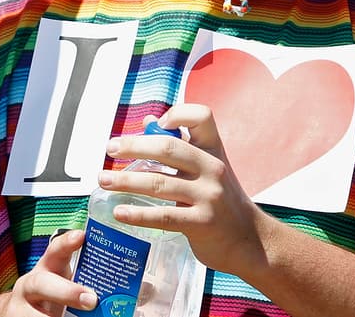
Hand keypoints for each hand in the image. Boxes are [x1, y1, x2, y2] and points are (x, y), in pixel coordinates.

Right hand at [3, 229, 96, 316]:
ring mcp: (20, 307)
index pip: (54, 250)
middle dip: (67, 292)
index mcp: (46, 268)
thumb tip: (140, 290)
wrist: (20, 313)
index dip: (66, 242)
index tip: (82, 236)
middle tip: (92, 299)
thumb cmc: (54, 294)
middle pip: (42, 283)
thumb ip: (89, 280)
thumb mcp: (65, 281)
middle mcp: (30, 285)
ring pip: (34, 313)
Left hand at [98, 104, 268, 278]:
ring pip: (159, 183)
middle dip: (134, 146)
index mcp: (214, 150)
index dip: (176, 114)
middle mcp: (213, 168)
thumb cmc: (222, 200)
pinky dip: (138, 214)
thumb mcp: (207, 168)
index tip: (154, 123)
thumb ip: (180, 145)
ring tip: (103, 180)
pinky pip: (164, 217)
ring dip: (126, 181)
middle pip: (169, 147)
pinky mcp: (202, 223)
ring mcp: (209, 196)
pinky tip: (119, 212)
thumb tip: (147, 121)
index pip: (201, 117)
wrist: (250, 240)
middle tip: (110, 148)